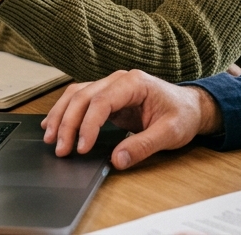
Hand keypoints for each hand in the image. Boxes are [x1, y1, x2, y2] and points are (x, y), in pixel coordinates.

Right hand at [41, 69, 222, 169]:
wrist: (191, 107)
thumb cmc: (183, 115)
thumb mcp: (170, 133)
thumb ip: (144, 145)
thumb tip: (117, 159)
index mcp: (134, 83)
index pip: (101, 101)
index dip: (88, 125)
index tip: (82, 148)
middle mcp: (118, 80)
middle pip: (83, 97)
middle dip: (68, 124)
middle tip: (60, 149)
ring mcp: (111, 87)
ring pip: (76, 95)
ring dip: (60, 116)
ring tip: (50, 138)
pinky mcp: (107, 97)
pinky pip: (80, 100)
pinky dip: (65, 112)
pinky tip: (53, 125)